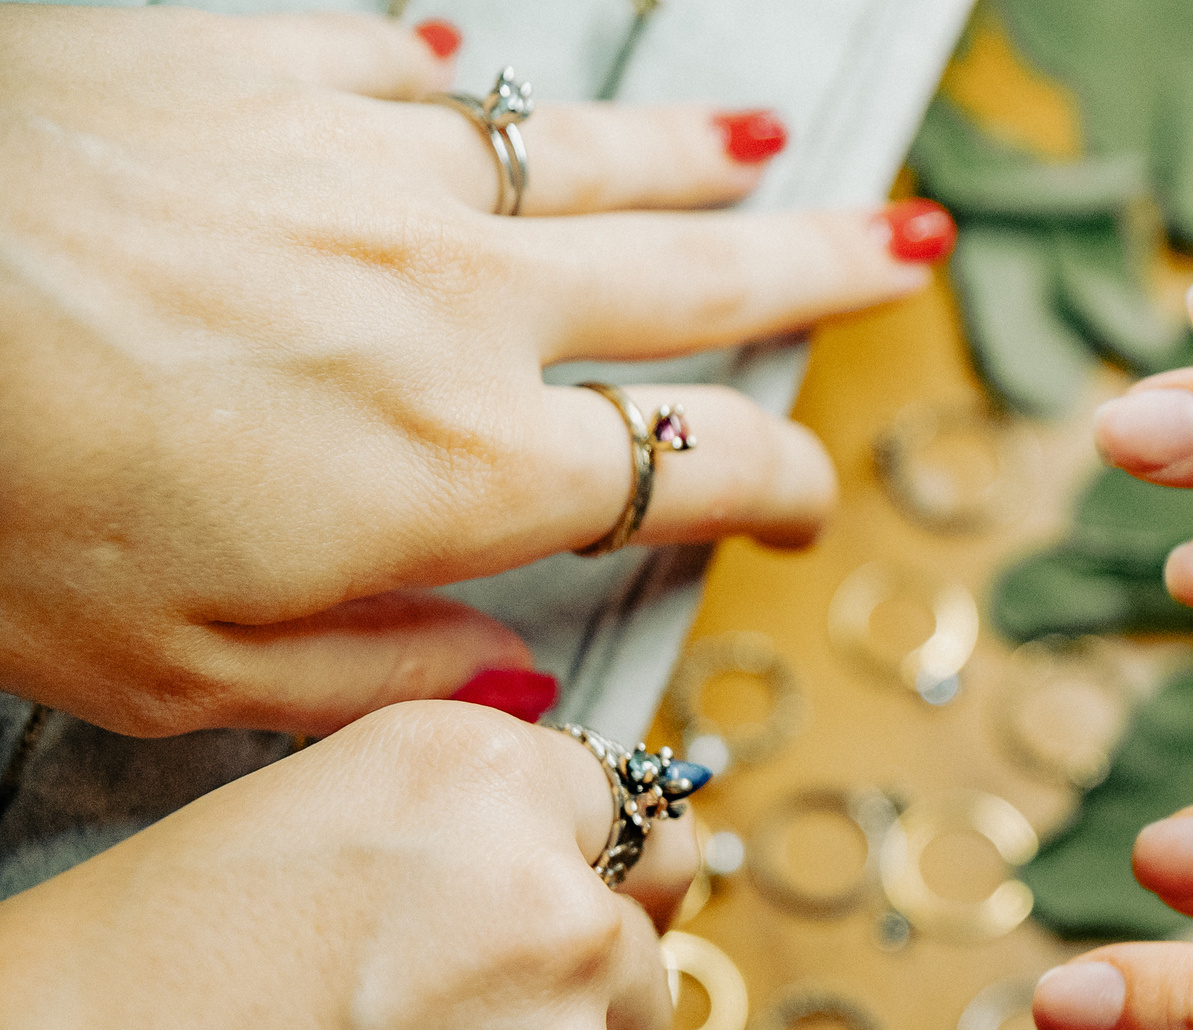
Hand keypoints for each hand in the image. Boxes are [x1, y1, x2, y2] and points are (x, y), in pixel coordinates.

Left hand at [0, 6, 942, 737]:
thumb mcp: (181, 670)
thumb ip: (377, 681)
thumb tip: (508, 694)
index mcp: (461, 466)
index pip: (694, 473)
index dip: (781, 488)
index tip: (803, 507)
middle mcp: (455, 301)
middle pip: (696, 280)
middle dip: (818, 273)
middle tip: (902, 254)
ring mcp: (366, 164)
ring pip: (587, 156)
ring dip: (693, 158)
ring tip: (769, 151)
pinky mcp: (256, 65)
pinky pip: (404, 63)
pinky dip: (461, 82)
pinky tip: (481, 79)